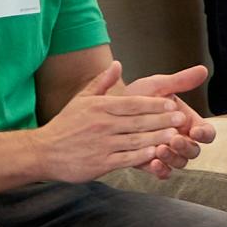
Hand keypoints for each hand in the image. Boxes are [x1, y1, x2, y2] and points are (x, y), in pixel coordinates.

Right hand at [31, 59, 213, 183]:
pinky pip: (126, 159)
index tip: (172, 103)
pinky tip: (157, 154)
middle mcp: (102, 124)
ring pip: (136, 140)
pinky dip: (143, 157)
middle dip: (163, 120)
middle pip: (139, 121)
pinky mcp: (101, 163)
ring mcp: (102, 144)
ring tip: (176, 136)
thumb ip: (102, 82)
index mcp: (100, 106)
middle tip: (182, 119)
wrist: (44, 151)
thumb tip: (117, 64)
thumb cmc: (65, 125)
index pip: (133, 103)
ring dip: (158, 138)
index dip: (154, 104)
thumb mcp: (81, 99)